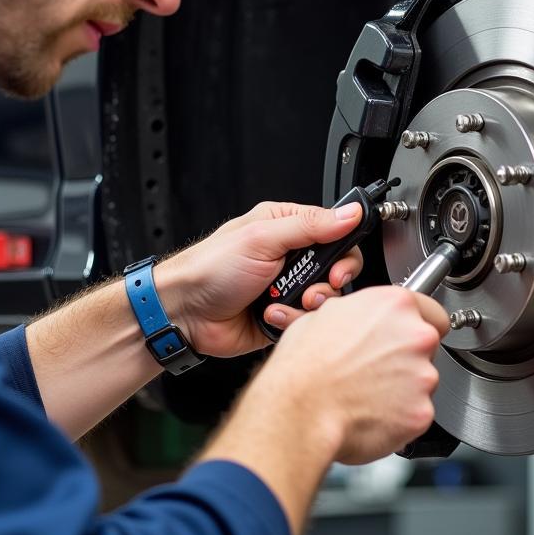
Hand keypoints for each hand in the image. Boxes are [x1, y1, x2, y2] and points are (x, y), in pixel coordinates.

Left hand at [153, 201, 364, 357]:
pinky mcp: (283, 314)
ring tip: (284, 301)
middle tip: (317, 287)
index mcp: (287, 227)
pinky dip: (290, 320)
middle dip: (330, 282)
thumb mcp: (262, 238)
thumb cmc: (210, 268)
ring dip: (308, 303)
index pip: (336, 231)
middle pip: (336, 267)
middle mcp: (290, 255)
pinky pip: (306, 321)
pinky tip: (269, 314)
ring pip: (325, 297)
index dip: (344, 251)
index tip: (339, 267)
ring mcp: (287, 286)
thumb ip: (310, 225)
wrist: (183, 313)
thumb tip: (350, 212)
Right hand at [260, 286, 449, 463]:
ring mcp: (423, 376)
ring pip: (422, 381)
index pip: (432, 309)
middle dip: (407, 356)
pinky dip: (399, 416)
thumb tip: (361, 319)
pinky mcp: (421, 412)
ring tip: (367, 392)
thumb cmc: (305, 365)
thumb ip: (360, 312)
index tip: (408, 334)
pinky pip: (416, 412)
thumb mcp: (326, 314)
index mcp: (396, 305)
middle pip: (427, 346)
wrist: (301, 409)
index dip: (417, 323)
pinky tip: (371, 412)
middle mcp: (416, 336)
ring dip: (403, 387)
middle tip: (375, 367)